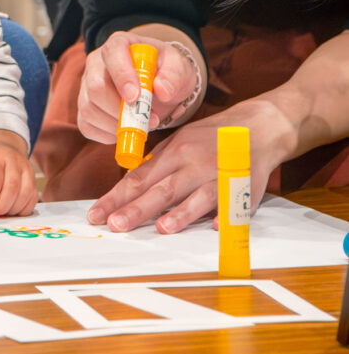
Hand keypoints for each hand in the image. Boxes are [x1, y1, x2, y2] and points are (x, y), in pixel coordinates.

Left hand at [0, 130, 36, 217]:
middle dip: (2, 205)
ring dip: (13, 208)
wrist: (2, 149)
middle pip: (12, 187)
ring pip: (25, 193)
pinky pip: (33, 197)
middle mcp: (13, 161)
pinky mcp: (33, 178)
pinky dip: (24, 209)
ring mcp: (26, 169)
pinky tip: (13, 211)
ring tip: (2, 212)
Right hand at [78, 30, 198, 143]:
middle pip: (96, 86)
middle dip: (120, 110)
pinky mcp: (84, 108)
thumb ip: (174, 75)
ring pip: (89, 109)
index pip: (112, 53)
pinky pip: (87, 126)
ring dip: (117, 125)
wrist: (159, 85)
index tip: (136, 97)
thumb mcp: (179, 67)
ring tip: (142, 126)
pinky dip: (108, 134)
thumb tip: (162, 91)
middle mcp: (97, 62)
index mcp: (120, 44)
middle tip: (149, 120)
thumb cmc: (165, 72)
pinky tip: (126, 129)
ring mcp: (87, 85)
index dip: (121, 75)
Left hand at [86, 97, 289, 233]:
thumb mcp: (180, 142)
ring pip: (196, 196)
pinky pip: (234, 203)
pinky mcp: (244, 186)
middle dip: (136, 209)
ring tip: (161, 228)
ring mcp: (219, 174)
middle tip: (113, 225)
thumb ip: (158, 163)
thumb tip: (130, 184)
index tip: (96, 214)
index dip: (116, 197)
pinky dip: (226, 215)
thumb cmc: (213, 137)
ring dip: (180, 213)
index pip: (139, 177)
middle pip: (161, 189)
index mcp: (174, 152)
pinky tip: (216, 227)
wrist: (258, 125)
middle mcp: (193, 162)